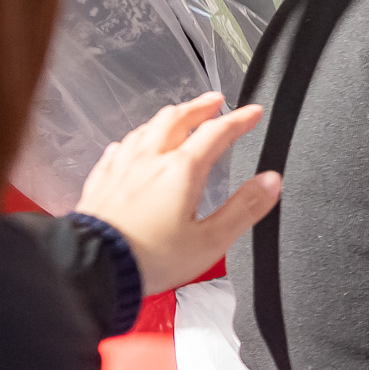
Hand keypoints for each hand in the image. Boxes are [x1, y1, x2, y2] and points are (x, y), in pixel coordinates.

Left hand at [75, 93, 280, 293]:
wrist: (96, 268)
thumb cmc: (151, 258)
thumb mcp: (212, 240)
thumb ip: (245, 207)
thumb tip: (272, 181)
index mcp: (181, 170)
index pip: (217, 133)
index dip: (239, 119)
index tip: (253, 112)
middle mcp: (150, 161)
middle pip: (176, 119)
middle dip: (199, 106)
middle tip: (214, 101)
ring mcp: (122, 169)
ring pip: (146, 129)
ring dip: (167, 118)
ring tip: (178, 116)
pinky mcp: (101, 183)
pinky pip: (118, 150)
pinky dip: (133, 141)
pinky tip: (131, 145)